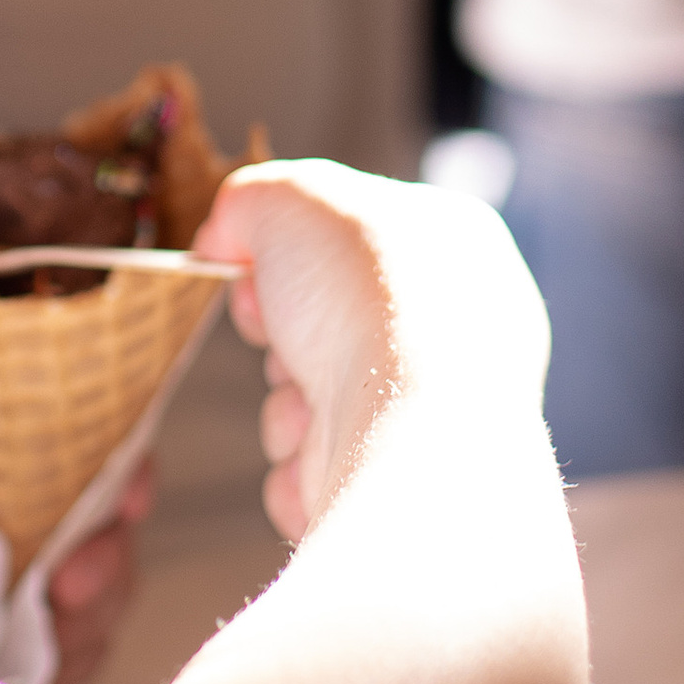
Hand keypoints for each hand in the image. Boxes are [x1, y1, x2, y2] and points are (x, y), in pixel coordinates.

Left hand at [0, 460, 153, 683]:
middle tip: (67, 588)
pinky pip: (79, 662)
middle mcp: (29, 532)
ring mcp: (32, 599)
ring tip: (38, 635)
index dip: (126, 472)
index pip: (91, 460)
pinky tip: (28, 670)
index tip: (127, 495)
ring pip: (103, 605)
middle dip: (107, 562)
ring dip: (87, 621)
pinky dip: (67, 665)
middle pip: (112, 537)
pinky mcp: (27, 660)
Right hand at [195, 158, 548, 542]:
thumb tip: (223, 238)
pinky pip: (325, 474)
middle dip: (283, 341)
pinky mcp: (410, 486)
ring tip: (310, 408)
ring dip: (287, 411)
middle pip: (326, 328)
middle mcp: (460, 330)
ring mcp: (439, 411)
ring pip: (316, 405)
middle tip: (278, 335)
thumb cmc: (370, 298)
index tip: (253, 266)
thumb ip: (249, 202)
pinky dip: (302, 469)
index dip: (289, 251)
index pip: (354, 240)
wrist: (414, 429)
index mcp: (457, 245)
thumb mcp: (289, 198)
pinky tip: (321, 460)